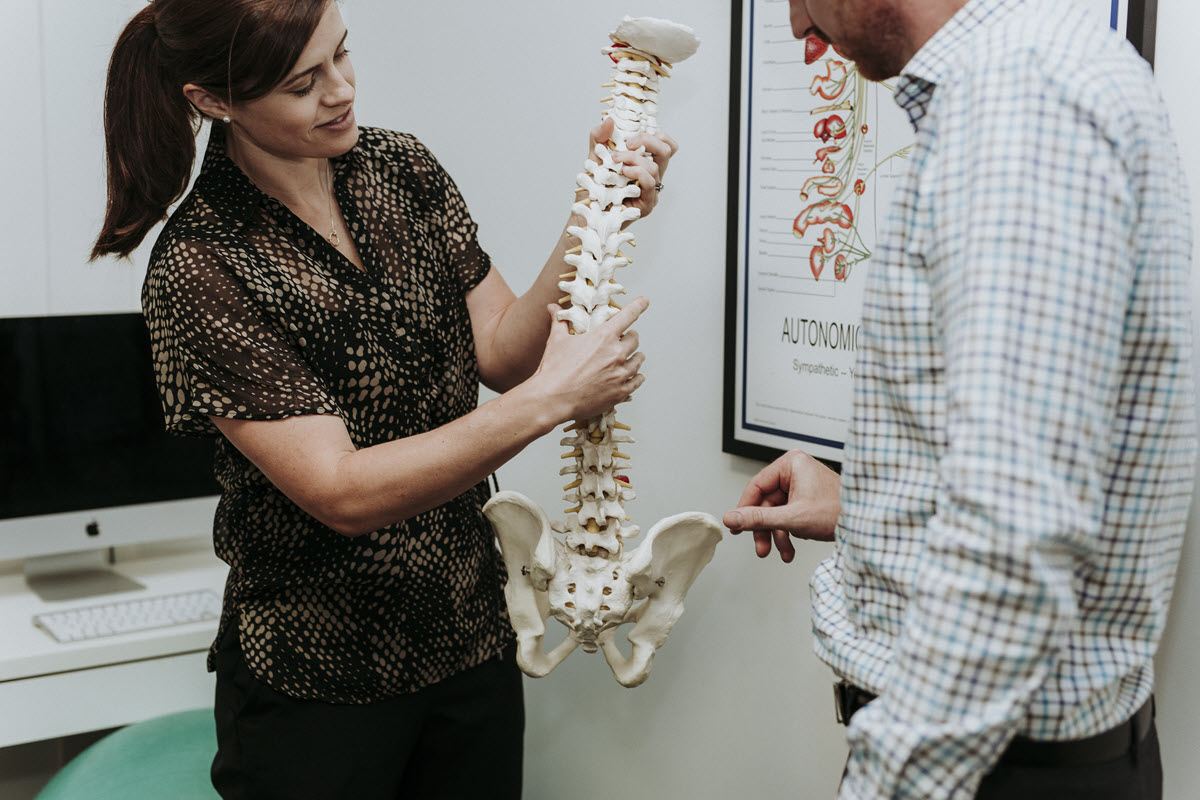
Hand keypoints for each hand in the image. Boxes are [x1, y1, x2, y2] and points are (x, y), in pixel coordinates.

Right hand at [530, 297, 648, 421]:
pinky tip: (633, 376)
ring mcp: (620, 373)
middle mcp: (616, 353)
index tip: (644, 301)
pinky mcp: (620, 392)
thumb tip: (553, 308)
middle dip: (630, 337)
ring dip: (635, 357)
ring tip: (630, 358)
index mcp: (603, 337)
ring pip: (638, 360)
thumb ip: (559, 322)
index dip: (638, 306)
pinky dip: (636, 377)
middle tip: (624, 340)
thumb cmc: (554, 370)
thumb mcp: (556, 341)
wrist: (552, 399)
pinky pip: (637, 381)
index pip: (628, 315)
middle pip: (634, 339)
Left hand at [586, 118, 678, 219]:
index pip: (665, 145)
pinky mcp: (647, 205)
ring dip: (633, 159)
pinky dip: (637, 173)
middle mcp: (651, 176)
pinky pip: (650, 183)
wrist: (585, 215)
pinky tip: (624, 172)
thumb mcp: (594, 158)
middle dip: (648, 140)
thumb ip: (600, 138)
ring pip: (655, 166)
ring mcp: (651, 192)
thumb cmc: (592, 191)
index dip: (655, 135)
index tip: (633, 135)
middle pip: (668, 150)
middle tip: (628, 143)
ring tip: (615, 163)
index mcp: (644, 163)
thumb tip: (609, 120)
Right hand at [723, 450, 839, 561]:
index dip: (744, 510)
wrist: (867, 523)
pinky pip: (789, 516)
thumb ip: (758, 518)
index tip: (737, 527)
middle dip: (766, 529)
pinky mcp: (808, 499)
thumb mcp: (792, 518)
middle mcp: (795, 471)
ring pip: (777, 513)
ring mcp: (802, 485)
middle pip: (766, 503)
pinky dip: (789, 533)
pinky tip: (791, 548)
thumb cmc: (839, 511)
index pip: (756, 487)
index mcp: (791, 464)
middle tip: (761, 548)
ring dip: (778, 535)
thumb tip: (731, 519)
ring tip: (782, 552)